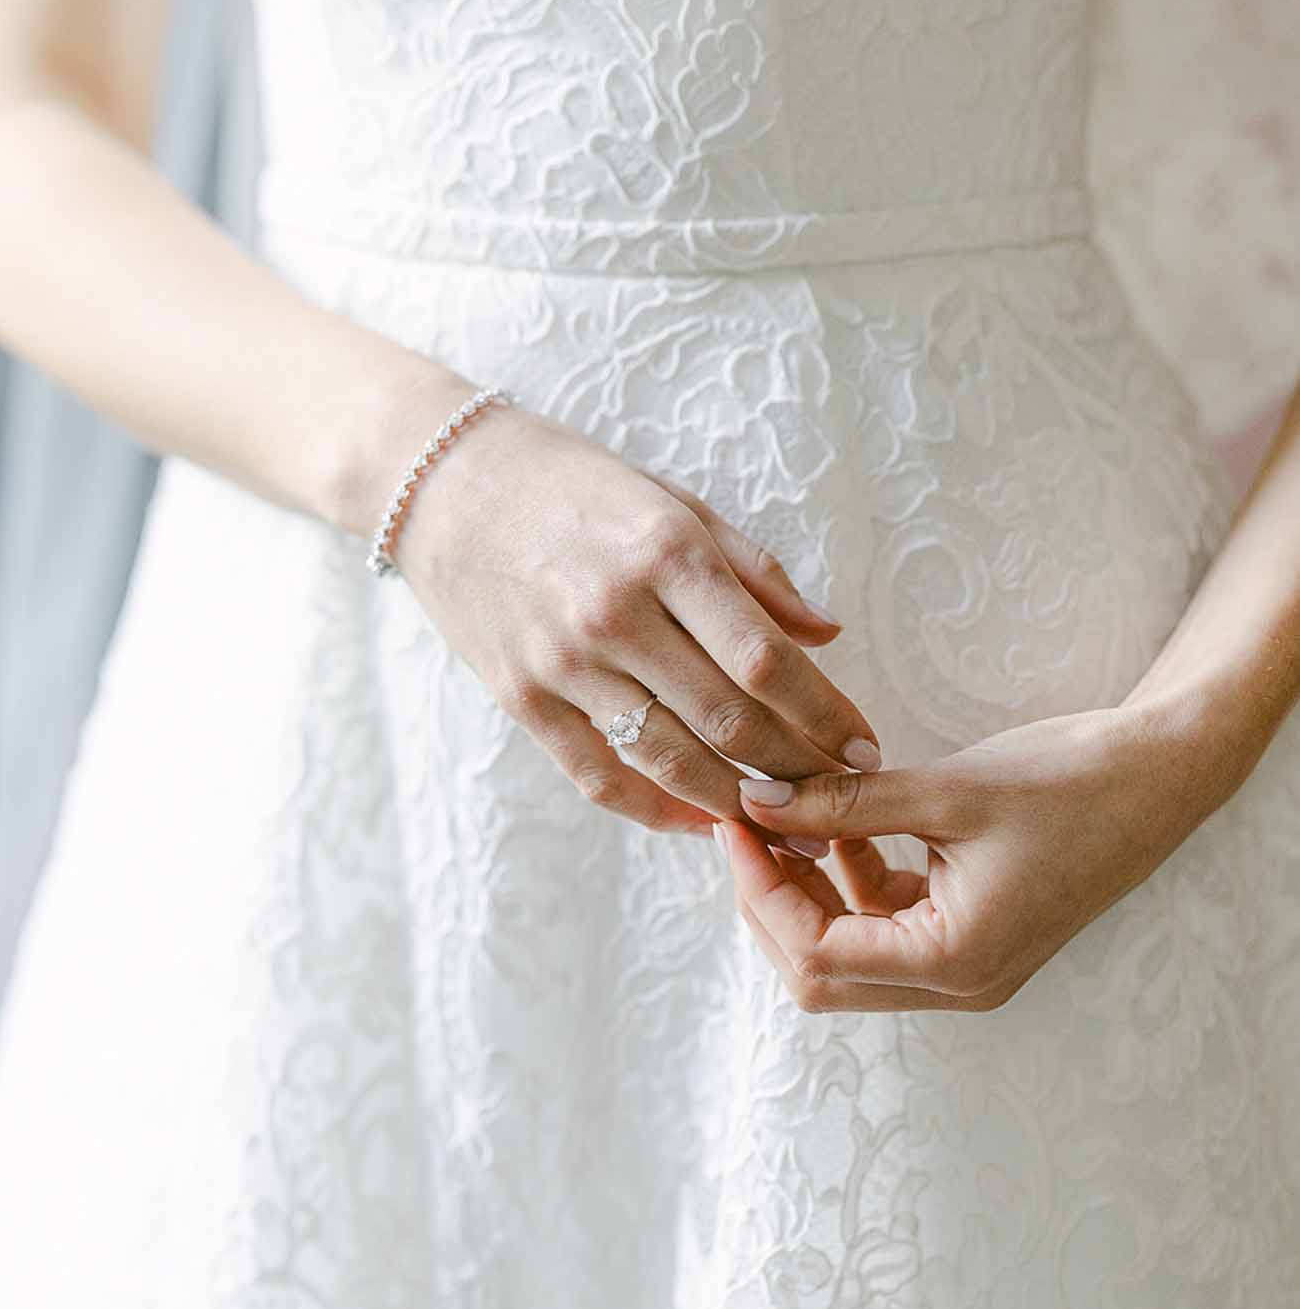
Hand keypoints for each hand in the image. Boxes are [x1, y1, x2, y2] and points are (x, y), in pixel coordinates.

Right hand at [386, 397, 882, 839]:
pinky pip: (601, 776)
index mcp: (664, 552)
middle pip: (728, 719)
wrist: (442, 484)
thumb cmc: (572, 484)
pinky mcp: (522, 699)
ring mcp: (563, 663)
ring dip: (739, 803)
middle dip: (799, 768)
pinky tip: (700, 821)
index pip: (765, 658)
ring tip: (788, 824)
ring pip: (672, 760)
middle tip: (842, 797)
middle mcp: (614, 612)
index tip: (866, 746)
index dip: (825, 714)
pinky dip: (657, 810)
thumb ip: (753, 570)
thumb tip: (826, 634)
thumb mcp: (672, 500)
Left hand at [713, 701, 1225, 1010]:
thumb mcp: (947, 790)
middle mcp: (959, 984)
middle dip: (770, 902)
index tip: (734, 823)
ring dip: (805, 895)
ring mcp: (967, 969)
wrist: (1159, 778)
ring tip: (780, 820)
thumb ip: (843, 804)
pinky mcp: (971, 939)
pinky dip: (850, 887)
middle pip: (820, 973)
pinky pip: (885, 931)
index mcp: (955, 961)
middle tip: (744, 826)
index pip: (816, 953)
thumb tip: (755, 801)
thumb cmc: (1068, 780)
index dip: (759, 889)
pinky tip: (840, 828)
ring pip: (847, 957)